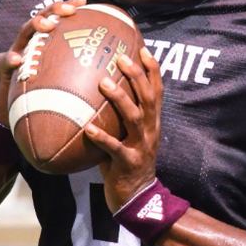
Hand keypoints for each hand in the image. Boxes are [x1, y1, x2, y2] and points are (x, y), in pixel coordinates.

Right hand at [0, 0, 86, 124]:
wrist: (17, 107)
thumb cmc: (45, 90)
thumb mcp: (62, 75)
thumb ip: (76, 66)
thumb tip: (105, 64)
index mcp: (44, 39)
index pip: (55, 17)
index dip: (67, 6)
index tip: (83, 1)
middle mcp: (30, 41)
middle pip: (41, 18)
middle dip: (54, 11)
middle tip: (69, 11)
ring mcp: (16, 51)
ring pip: (23, 32)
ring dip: (36, 25)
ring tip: (47, 25)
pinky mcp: (3, 67)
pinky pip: (4, 60)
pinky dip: (10, 58)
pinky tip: (17, 59)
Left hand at [84, 47, 163, 212]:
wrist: (138, 197)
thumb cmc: (128, 161)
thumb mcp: (130, 136)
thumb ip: (120, 117)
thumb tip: (96, 93)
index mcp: (152, 122)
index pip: (157, 91)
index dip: (152, 70)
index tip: (142, 49)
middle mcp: (150, 131)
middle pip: (148, 98)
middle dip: (137, 75)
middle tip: (121, 57)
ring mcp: (141, 146)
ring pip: (134, 118)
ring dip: (120, 100)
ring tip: (104, 83)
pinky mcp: (128, 163)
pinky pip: (114, 148)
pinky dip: (102, 137)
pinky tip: (88, 127)